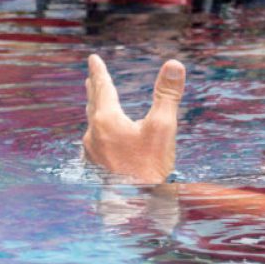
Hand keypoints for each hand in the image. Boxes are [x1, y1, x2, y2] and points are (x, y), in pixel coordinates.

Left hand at [82, 54, 183, 183]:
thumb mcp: (163, 126)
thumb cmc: (150, 167)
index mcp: (107, 120)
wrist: (136, 205)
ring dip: (95, 109)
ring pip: (92, 124)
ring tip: (96, 103)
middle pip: (93, 104)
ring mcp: (92, 152)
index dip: (99, 71)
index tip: (93, 59)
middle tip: (91, 77)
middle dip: (94, 89)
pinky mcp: (96, 166)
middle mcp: (94, 135)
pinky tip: (101, 138)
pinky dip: (98, 130)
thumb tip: (174, 64)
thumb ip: (167, 94)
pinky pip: (94, 141)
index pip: (102, 88)